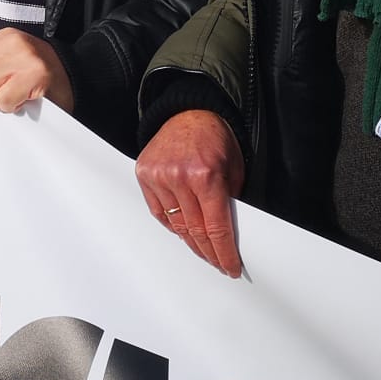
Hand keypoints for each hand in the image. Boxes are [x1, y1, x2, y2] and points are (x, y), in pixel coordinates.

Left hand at [0, 30, 74, 113]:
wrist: (80, 78)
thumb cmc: (44, 76)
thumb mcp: (13, 62)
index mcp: (5, 37)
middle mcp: (13, 43)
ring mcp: (25, 57)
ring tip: (13, 98)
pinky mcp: (35, 74)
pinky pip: (4, 98)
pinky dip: (10, 106)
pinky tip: (23, 101)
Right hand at [135, 109, 245, 276]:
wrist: (190, 111)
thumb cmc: (216, 138)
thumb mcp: (235, 169)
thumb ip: (231, 201)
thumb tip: (230, 234)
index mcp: (206, 175)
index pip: (216, 228)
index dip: (225, 253)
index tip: (231, 268)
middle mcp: (180, 176)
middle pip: (196, 231)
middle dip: (210, 253)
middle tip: (219, 263)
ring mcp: (159, 175)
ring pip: (176, 225)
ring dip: (191, 241)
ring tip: (203, 250)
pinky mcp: (145, 174)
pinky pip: (159, 212)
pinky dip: (172, 224)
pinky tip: (184, 230)